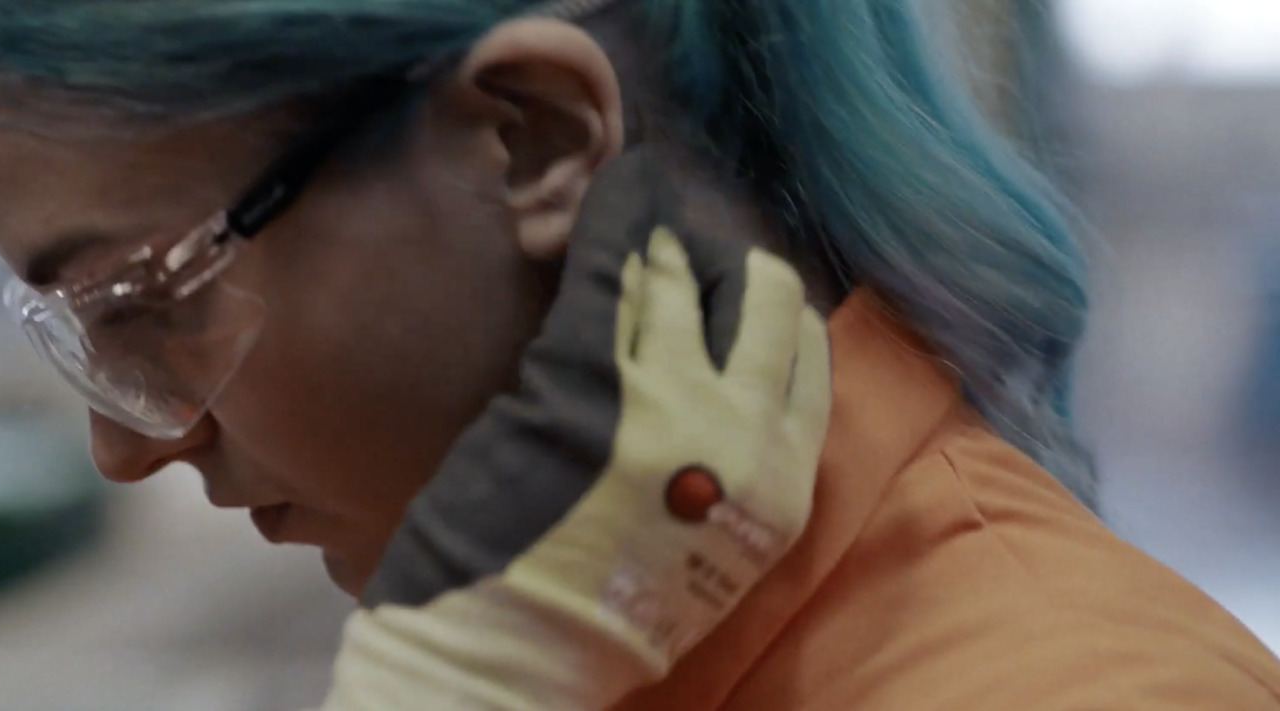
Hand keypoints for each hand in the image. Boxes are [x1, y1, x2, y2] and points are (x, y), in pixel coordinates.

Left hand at [319, 225, 830, 710]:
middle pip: (766, 303)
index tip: (745, 296)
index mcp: (778, 489)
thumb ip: (734, 478)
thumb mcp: (711, 562)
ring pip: (681, 280)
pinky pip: (608, 270)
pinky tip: (616, 191)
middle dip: (733, 267)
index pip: (811, 364)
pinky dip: (613, 220)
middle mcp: (736, 434)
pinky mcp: (581, 378)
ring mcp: (660, 399)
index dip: (776, 317)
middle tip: (693, 255)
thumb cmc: (603, 623)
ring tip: (641, 233)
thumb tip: (731, 405)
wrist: (514, 658)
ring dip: (662, 248)